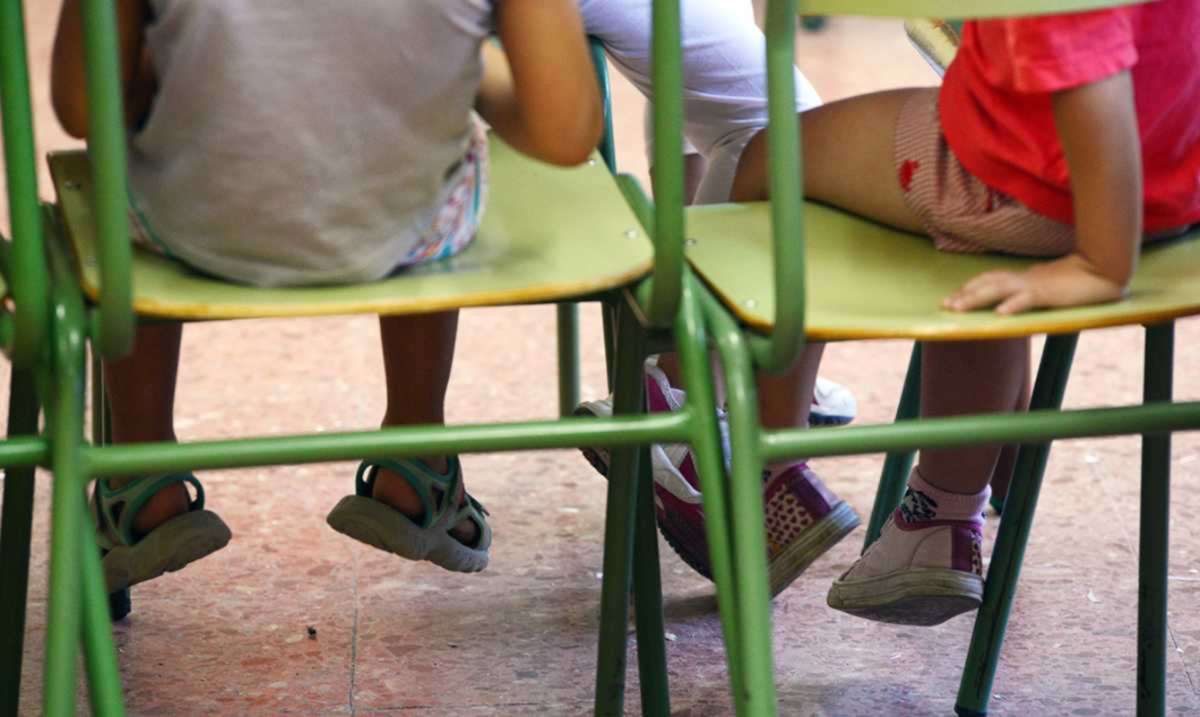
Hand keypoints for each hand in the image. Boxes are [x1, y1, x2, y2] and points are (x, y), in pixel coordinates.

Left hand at [943, 253, 1127, 314]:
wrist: (1103, 270)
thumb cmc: (1076, 280)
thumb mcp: (1046, 286)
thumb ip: (1029, 291)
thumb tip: (1014, 300)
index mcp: (1023, 278)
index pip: (990, 279)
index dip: (970, 287)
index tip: (952, 297)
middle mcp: (1024, 279)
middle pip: (987, 284)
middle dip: (965, 295)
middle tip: (945, 305)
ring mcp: (1036, 285)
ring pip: (999, 290)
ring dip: (976, 298)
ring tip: (958, 308)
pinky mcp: (1049, 293)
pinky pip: (1028, 299)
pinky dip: (1013, 305)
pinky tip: (1000, 314)